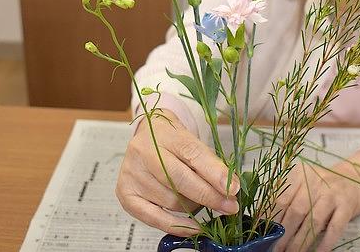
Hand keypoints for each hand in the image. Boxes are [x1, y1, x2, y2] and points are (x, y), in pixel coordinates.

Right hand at [115, 109, 239, 235]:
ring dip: (193, 207)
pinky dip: (178, 225)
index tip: (234, 189)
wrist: (148, 136)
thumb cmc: (173, 141)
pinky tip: (194, 226)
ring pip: (171, 201)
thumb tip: (231, 189)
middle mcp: (143, 152)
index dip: (215, 174)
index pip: (192, 154)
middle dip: (209, 196)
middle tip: (229, 206)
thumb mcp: (193, 143)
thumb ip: (210, 164)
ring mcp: (132, 173)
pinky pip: (155, 217)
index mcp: (164, 133)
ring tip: (201, 200)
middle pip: (180, 180)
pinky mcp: (125, 194)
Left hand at [274, 151, 359, 251]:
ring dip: (301, 241)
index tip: (265, 234)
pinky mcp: (347, 205)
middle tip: (277, 249)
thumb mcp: (304, 184)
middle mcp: (316, 181)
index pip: (281, 198)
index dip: (272, 218)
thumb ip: (287, 198)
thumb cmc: (323, 185)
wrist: (355, 179)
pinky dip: (325, 243)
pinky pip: (334, 228)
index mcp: (301, 174)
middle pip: (296, 211)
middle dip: (285, 234)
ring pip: (313, 221)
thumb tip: (267, 224)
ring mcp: (333, 193)